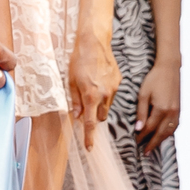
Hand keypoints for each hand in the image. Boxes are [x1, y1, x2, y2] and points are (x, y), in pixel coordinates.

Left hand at [69, 27, 120, 149]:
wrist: (94, 42)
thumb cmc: (79, 60)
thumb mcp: (71, 82)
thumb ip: (75, 101)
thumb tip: (78, 115)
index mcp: (91, 96)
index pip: (90, 123)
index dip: (89, 137)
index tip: (89, 147)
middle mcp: (104, 95)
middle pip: (101, 116)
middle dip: (94, 115)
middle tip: (86, 104)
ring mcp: (113, 88)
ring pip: (107, 105)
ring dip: (100, 103)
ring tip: (92, 87)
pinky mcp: (118, 81)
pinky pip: (112, 93)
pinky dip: (105, 92)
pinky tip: (99, 79)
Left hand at [136, 59, 180, 152]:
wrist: (169, 68)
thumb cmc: (154, 79)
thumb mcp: (143, 94)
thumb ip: (141, 112)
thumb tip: (138, 128)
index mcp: (161, 109)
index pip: (150, 128)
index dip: (142, 136)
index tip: (136, 141)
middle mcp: (171, 112)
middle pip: (161, 133)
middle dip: (152, 143)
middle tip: (145, 152)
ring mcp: (177, 111)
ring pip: (170, 131)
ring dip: (161, 140)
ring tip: (153, 146)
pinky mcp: (179, 109)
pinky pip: (175, 126)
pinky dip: (169, 133)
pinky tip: (164, 135)